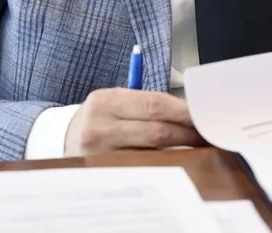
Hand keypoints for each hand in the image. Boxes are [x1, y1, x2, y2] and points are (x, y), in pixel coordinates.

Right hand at [64, 88, 203, 155]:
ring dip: (178, 150)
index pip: (154, 104)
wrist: (65, 138)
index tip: (203, 115)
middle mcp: (99, 126)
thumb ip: (146, 103)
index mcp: (105, 100)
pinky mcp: (103, 172)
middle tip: (206, 134)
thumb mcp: (115, 101)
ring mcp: (100, 153)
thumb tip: (188, 110)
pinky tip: (175, 160)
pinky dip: (162, 164)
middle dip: (186, 132)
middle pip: (156, 130)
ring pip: (152, 154)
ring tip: (196, 147)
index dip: (183, 111)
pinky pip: (141, 168)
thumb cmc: (100, 117)